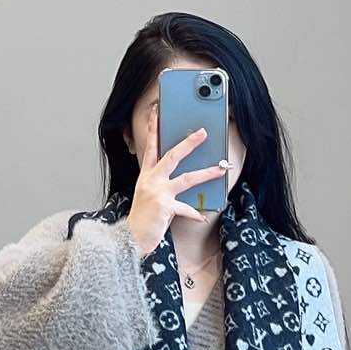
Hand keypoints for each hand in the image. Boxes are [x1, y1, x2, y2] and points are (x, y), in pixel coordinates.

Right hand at [124, 105, 226, 258]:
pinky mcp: (164, 207)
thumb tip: (184, 179)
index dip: (153, 127)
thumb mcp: (148, 196)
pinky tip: (202, 216)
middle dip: (189, 143)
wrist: (130, 238)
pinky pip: (186, 208)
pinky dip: (195, 213)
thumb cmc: (142, 219)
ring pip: (186, 178)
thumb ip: (162, 185)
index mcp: (146, 176)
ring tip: (220, 169)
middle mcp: (151, 180)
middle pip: (172, 156)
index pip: (151, 147)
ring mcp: (158, 193)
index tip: (156, 111)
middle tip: (203, 132)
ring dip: (206, 173)